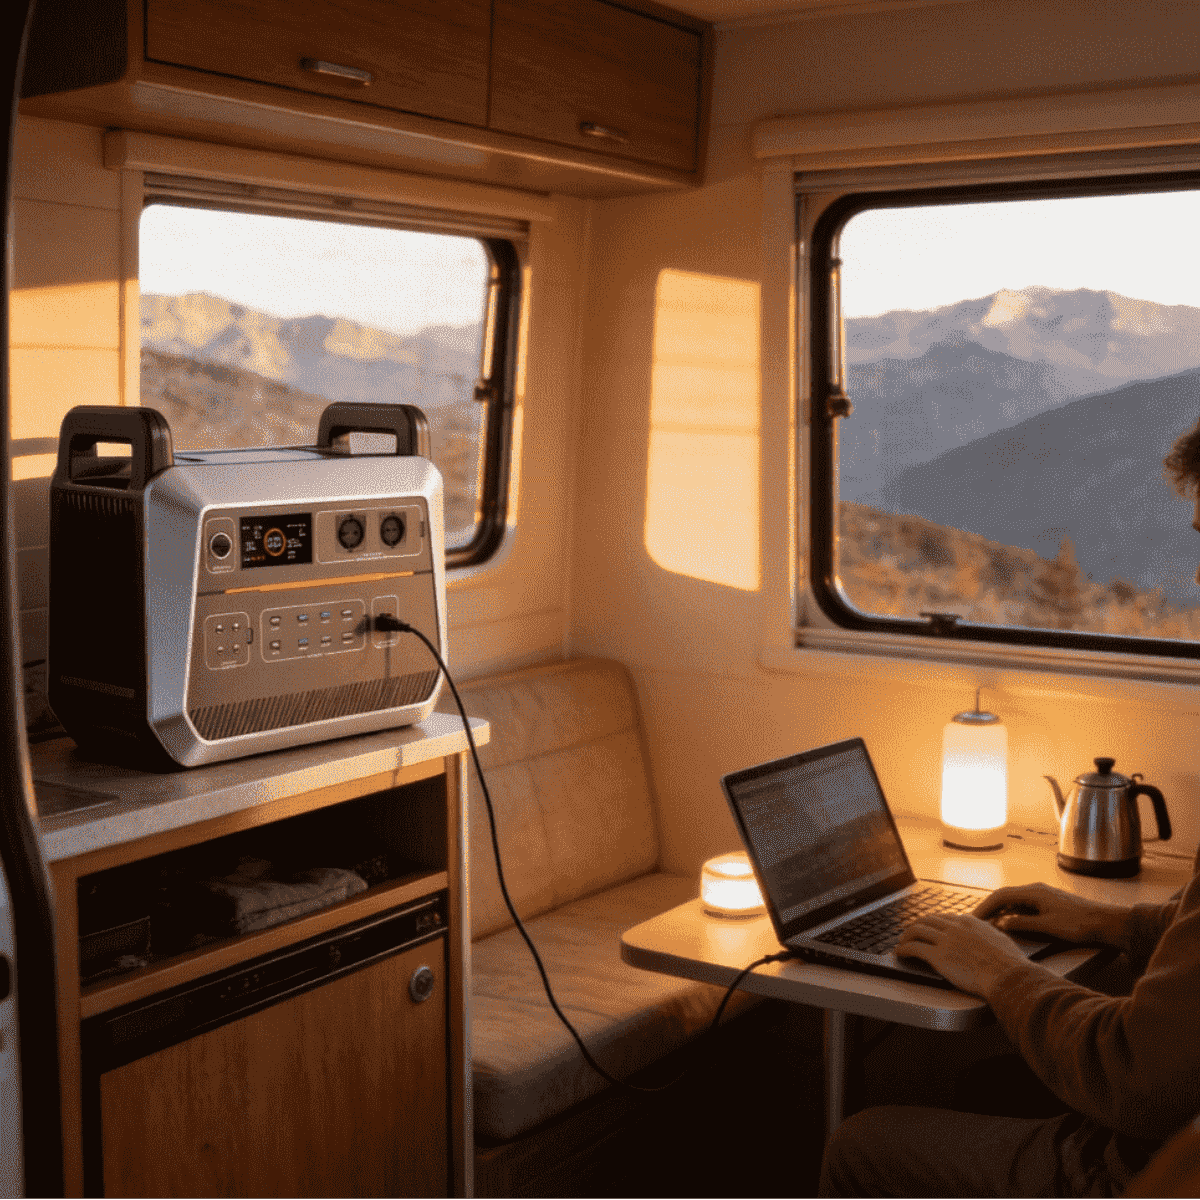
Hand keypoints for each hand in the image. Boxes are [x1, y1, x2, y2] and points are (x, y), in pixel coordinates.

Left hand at [894, 913, 1032, 996]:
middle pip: (927, 920)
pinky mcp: (938, 956)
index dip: (933, 923)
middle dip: (916, 925)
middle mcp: (955, 927)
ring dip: (906, 935)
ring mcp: (945, 940)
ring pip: (916, 930)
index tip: (929, 928)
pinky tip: (900, 953)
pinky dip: (903, 949)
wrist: (1008, 976)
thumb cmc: (1010, 964)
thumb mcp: (1000, 939)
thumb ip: (988, 934)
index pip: (944, 917)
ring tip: (901, 942)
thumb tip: (988, 935)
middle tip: (910, 933)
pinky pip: (914, 947)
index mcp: (970, 922)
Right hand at [972, 882, 1131, 950]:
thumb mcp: (1049, 926)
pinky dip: (1012, 914)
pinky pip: (1024, 906)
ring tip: (989, 925)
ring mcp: (1043, 896)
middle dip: (989, 908)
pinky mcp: (1049, 904)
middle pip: (1005, 896)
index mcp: (1034, 892)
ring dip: (1001, 912)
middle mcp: (1036, 890)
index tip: (973, 918)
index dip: (985, 907)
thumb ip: (1023, 923)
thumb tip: (1001, 923)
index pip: (1001, 896)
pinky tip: (1011, 924)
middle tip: (976, 922)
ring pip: (1014, 901)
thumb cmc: (1080, 924)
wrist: (1108, 922)